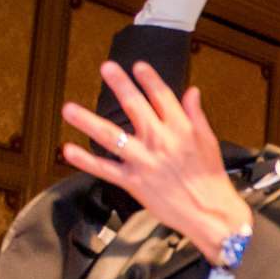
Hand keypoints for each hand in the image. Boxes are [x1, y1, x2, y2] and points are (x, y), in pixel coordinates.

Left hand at [60, 61, 247, 260]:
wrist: (209, 212)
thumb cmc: (210, 179)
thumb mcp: (208, 141)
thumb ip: (196, 114)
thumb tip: (191, 92)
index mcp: (181, 129)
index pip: (162, 96)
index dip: (149, 79)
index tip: (137, 66)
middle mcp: (160, 141)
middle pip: (135, 107)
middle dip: (120, 85)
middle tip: (106, 69)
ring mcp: (144, 161)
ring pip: (111, 136)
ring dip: (88, 121)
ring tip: (70, 109)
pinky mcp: (133, 181)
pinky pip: (104, 169)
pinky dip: (85, 160)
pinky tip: (69, 150)